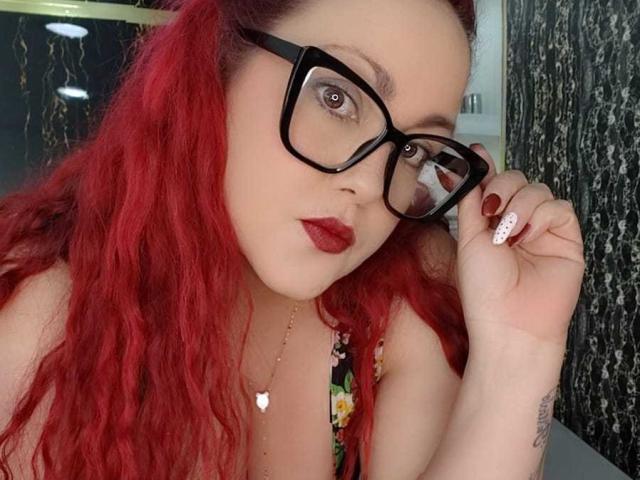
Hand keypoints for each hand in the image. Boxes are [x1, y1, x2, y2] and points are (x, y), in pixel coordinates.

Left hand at [449, 144, 585, 347]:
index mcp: (490, 223)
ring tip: (508, 234)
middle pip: (516, 180)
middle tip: (492, 211)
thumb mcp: (468, 238)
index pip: (493, 185)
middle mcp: (516, 223)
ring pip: (538, 190)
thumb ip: (470, 200)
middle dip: (502, 188)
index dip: (487, 170)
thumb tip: (467, 163)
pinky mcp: (566, 239)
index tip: (477, 152)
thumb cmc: (483, 288)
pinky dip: (541, 215)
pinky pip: (559, 208)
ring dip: (520, 206)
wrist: (510, 324)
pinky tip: (526, 236)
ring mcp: (542, 231)